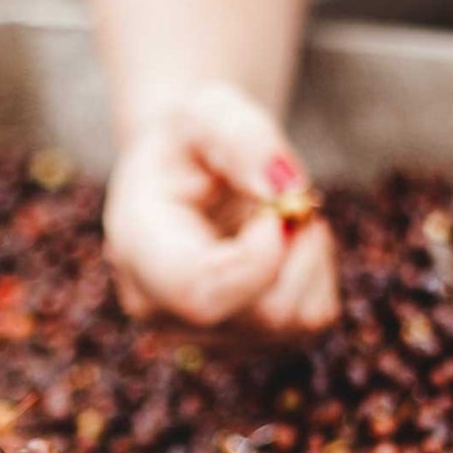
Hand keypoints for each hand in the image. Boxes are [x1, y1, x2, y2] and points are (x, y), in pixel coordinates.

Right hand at [101, 83, 337, 332]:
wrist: (186, 172)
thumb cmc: (191, 139)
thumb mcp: (207, 110)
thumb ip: (240, 136)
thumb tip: (284, 190)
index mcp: (138, 250)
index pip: (201, 293)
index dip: (260, 259)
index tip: (281, 203)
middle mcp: (161, 309)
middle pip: (260, 314)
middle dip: (295, 245)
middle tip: (284, 193)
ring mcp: (203, 337)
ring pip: (294, 321)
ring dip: (307, 255)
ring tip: (276, 212)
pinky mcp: (247, 342)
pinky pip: (312, 320)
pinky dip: (315, 273)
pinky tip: (283, 243)